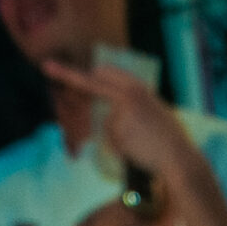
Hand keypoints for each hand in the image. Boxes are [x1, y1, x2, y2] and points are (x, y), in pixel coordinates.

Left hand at [40, 60, 198, 185]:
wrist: (180, 159)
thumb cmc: (172, 139)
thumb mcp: (157, 110)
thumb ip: (135, 102)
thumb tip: (112, 105)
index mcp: (138, 88)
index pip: (106, 73)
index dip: (89, 73)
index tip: (65, 65)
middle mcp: (126, 95)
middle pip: (92, 84)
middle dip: (66, 74)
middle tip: (46, 66)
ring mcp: (119, 114)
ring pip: (107, 124)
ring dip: (119, 136)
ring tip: (143, 144)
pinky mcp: (117, 133)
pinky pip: (112, 141)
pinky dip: (122, 148)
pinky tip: (138, 151)